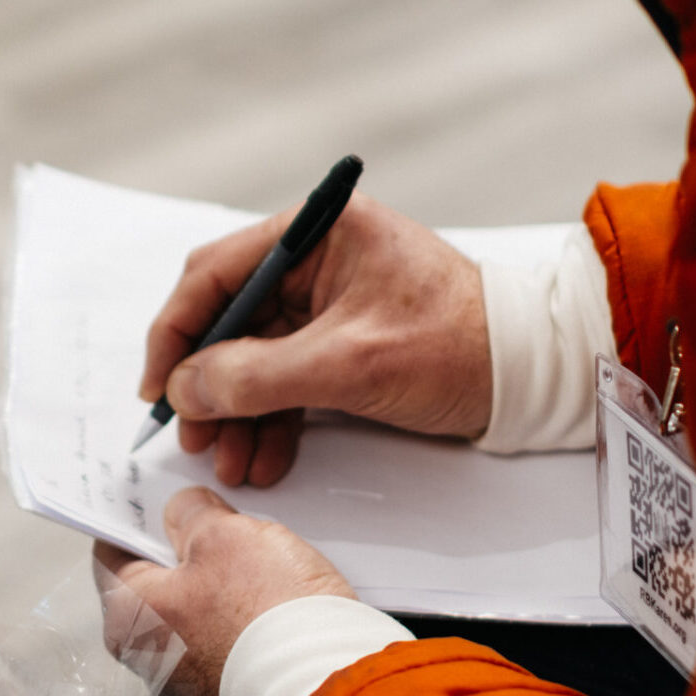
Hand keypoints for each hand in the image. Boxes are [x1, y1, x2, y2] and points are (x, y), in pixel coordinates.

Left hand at [94, 488, 352, 695]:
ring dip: (222, 580)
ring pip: (198, 610)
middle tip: (218, 515)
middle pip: (158, 582)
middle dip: (187, 546)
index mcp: (126, 617)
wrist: (326, 690)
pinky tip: (276, 592)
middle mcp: (148, 659)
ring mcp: (191, 684)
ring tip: (259, 553)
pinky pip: (229, 639)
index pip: (112, 551)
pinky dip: (246, 614)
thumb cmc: (264, 614)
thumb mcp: (224, 535)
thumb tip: (184, 511)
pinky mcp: (232, 694)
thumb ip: (192, 514)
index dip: (136, 515)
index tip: (156, 494)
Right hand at [139, 193, 490, 487]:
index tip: (159, 387)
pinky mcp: (347, 342)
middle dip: (210, 387)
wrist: (536, 378)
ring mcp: (332, 303)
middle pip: (232, 322)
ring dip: (240, 414)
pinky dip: (274, 419)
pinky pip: (291, 379)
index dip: (178, 333)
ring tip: (231, 462)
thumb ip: (257, 376)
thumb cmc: (462, 347)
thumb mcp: (348, 364)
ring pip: (258, 359)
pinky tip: (265, 458)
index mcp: (318, 233)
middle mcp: (318, 260)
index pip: (216, 274)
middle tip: (195, 438)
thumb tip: (186, 390)